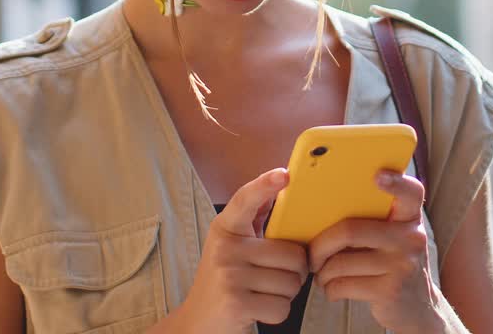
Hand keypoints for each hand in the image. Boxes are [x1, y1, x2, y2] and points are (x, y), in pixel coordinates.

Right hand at [177, 169, 309, 332]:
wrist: (197, 322)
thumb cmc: (223, 281)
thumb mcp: (231, 246)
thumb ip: (253, 219)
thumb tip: (278, 186)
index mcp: (225, 229)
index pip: (245, 200)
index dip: (265, 185)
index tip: (284, 174)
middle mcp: (226, 249)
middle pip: (292, 255)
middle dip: (294, 272)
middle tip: (275, 277)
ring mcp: (230, 276)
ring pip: (291, 283)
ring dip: (286, 294)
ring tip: (263, 293)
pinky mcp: (236, 304)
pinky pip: (282, 306)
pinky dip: (277, 312)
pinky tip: (259, 309)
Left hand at [308, 170, 441, 333]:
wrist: (418, 307)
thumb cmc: (392, 263)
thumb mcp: (392, 237)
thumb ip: (372, 219)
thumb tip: (321, 205)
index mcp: (409, 218)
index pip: (411, 192)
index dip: (396, 181)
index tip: (378, 174)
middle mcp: (411, 238)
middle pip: (350, 230)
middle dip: (320, 245)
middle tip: (311, 254)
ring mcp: (402, 265)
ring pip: (341, 262)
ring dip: (322, 271)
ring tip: (321, 273)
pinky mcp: (390, 291)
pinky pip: (343, 284)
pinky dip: (329, 288)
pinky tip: (332, 288)